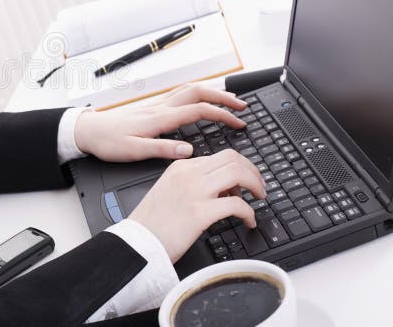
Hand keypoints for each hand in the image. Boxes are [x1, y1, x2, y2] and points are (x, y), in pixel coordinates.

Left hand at [73, 82, 247, 161]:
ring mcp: (156, 104)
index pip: (199, 110)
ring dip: (212, 93)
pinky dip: (198, 94)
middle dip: (223, 97)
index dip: (222, 115)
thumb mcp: (134, 151)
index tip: (239, 123)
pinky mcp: (152, 107)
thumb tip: (188, 149)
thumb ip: (162, 149)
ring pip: (190, 89)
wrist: (88, 131)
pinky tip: (202, 101)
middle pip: (199, 92)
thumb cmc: (108, 142)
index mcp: (160, 118)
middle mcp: (160, 107)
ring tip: (229, 101)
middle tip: (243, 106)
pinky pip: (181, 93)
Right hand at [128, 148, 266, 262]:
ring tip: (259, 199)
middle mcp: (188, 174)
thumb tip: (224, 189)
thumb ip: (192, 182)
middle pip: (233, 158)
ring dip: (255, 185)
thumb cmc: (153, 221)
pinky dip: (250, 213)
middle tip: (259, 187)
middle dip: (253, 172)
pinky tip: (249, 222)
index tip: (247, 181)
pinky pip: (237, 205)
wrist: (137, 241)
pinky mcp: (200, 213)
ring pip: (237, 174)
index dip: (240, 167)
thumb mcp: (169, 190)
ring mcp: (194, 192)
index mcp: (180, 167)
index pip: (220, 156)